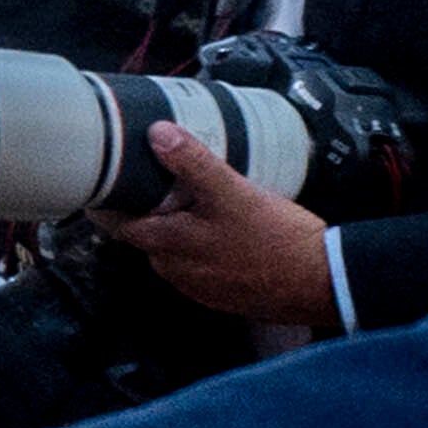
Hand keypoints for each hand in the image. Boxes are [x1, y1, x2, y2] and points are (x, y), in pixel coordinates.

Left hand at [112, 127, 334, 326]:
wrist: (322, 282)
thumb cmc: (277, 240)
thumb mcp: (232, 192)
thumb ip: (193, 163)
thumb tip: (158, 134)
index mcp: (169, 247)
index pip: (119, 225)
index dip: (110, 205)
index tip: (105, 185)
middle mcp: (178, 272)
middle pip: (147, 237)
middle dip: (146, 212)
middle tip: (153, 181)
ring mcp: (201, 286)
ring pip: (175, 251)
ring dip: (176, 229)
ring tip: (191, 199)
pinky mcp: (225, 293)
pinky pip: (201, 264)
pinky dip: (202, 245)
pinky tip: (223, 228)